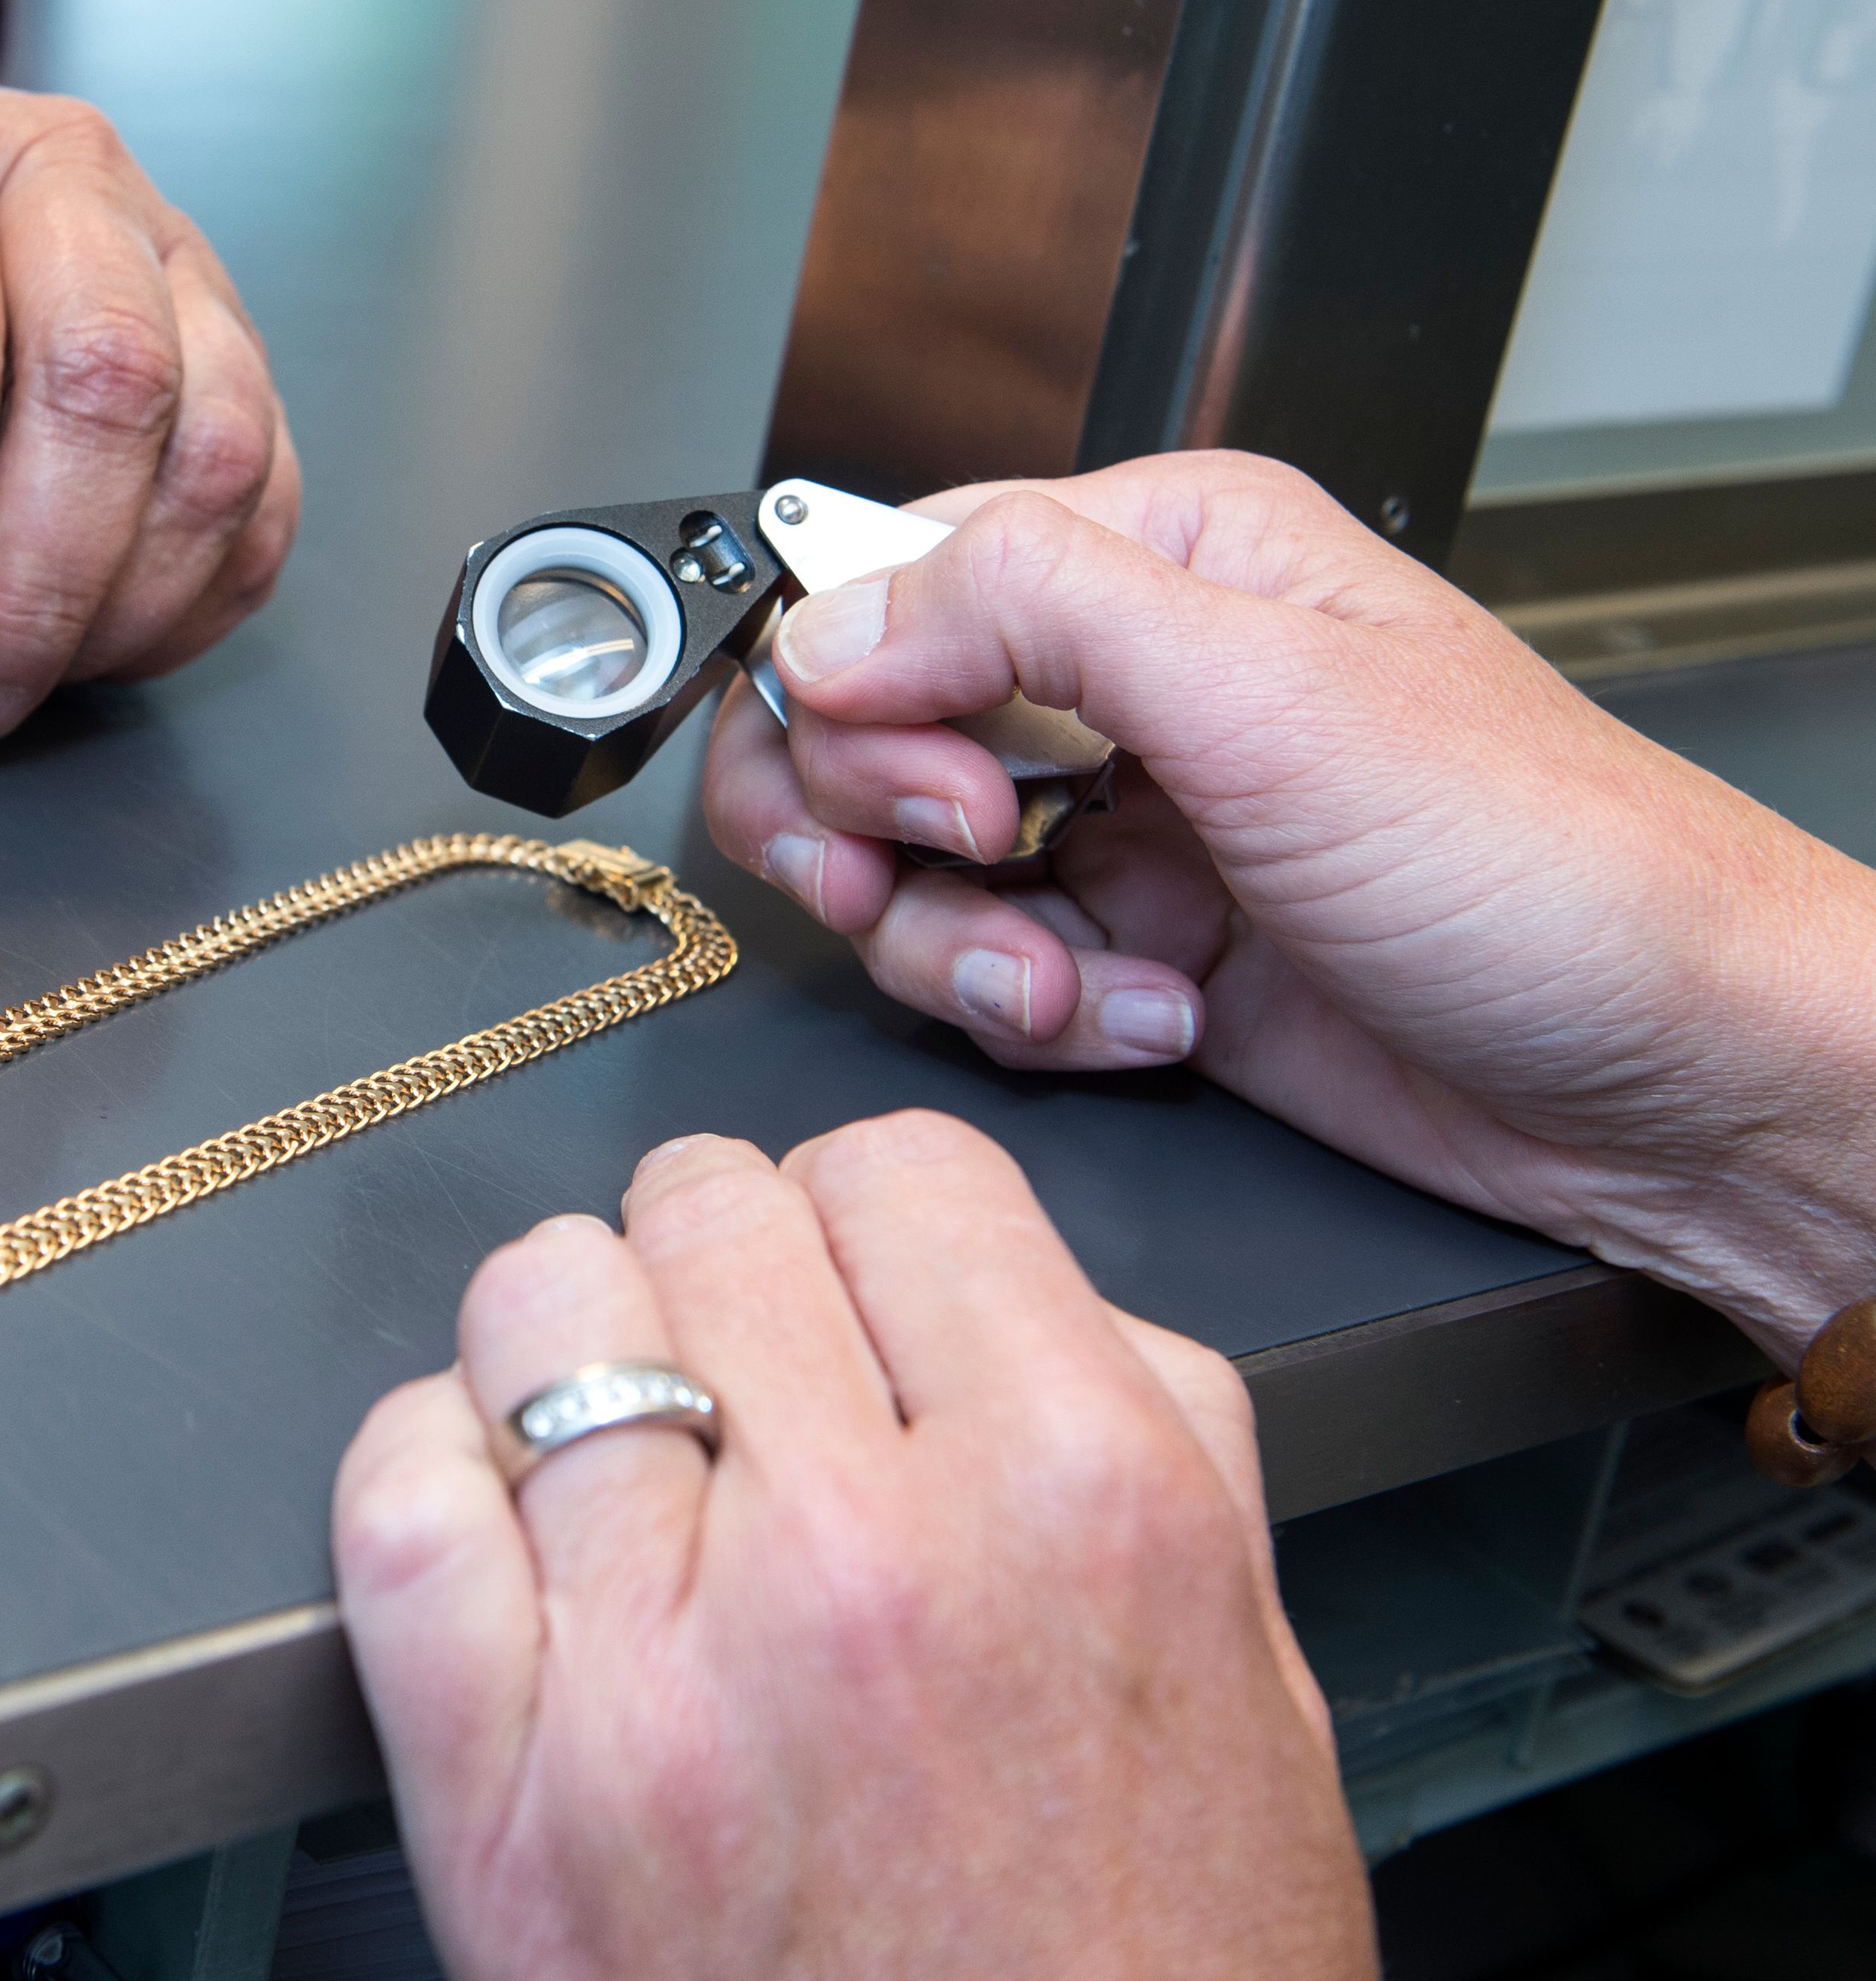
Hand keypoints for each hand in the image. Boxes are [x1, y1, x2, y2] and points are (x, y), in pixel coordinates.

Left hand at [0, 69, 297, 734]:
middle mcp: (65, 176)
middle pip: (105, 384)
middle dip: (28, 589)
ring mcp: (178, 262)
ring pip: (210, 453)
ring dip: (113, 611)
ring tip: (8, 680)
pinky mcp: (241, 354)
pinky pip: (261, 502)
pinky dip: (183, 608)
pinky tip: (86, 644)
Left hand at [334, 1116, 1373, 1980]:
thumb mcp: (1253, 1689)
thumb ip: (1152, 1435)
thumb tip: (1003, 1286)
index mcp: (1083, 1499)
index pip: (902, 1174)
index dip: (871, 1215)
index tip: (855, 1274)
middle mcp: (869, 1555)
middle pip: (708, 1209)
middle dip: (726, 1262)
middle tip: (745, 1361)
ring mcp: (664, 1669)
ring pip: (539, 1306)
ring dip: (574, 1343)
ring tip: (624, 1441)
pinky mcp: (503, 1794)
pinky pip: (399, 1495)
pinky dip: (432, 1465)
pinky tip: (503, 1520)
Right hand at [703, 452, 1875, 1359]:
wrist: (1668, 1079)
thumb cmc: (1547, 864)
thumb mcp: (1270, 693)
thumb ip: (1026, 616)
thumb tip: (829, 625)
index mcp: (1165, 558)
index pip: (892, 579)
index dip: (855, 692)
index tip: (929, 787)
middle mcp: (1127, 682)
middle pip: (864, 732)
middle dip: (882, 833)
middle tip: (977, 873)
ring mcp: (1126, 824)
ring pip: (904, 876)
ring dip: (962, 952)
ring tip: (1073, 985)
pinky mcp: (1133, 951)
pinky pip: (987, 981)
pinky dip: (1043, 1021)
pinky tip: (1151, 1020)